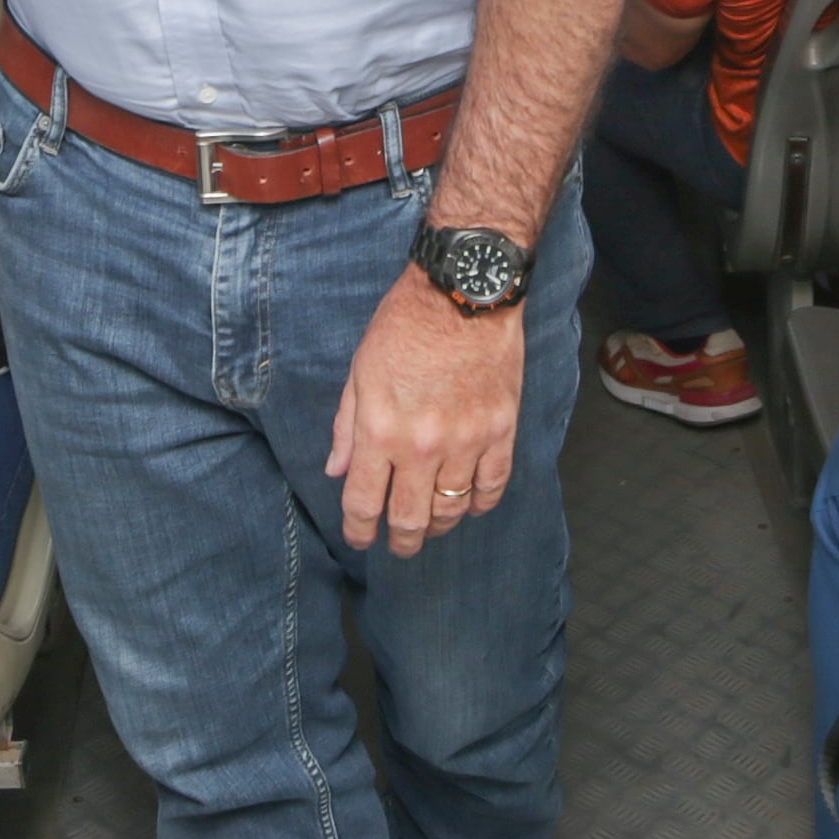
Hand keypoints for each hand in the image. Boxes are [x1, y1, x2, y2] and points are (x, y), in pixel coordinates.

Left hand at [330, 264, 525, 558]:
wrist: (464, 292)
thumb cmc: (405, 324)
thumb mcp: (360, 371)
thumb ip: (347, 427)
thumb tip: (337, 470)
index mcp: (379, 430)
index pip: (363, 502)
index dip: (359, 530)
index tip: (360, 538)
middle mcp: (421, 446)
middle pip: (409, 518)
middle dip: (400, 541)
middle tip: (398, 547)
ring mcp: (465, 441)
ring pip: (451, 509)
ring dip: (438, 525)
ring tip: (431, 525)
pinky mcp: (501, 431)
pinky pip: (492, 486)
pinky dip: (480, 504)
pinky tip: (469, 504)